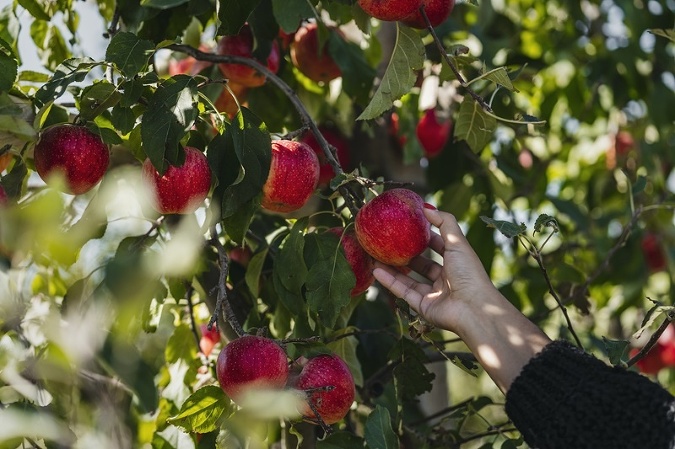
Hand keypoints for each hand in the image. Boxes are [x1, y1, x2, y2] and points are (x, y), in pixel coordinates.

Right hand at [373, 208, 497, 335]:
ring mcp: (433, 294)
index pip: (439, 247)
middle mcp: (445, 279)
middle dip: (405, 254)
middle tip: (388, 242)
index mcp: (456, 264)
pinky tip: (376, 270)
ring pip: (409, 279)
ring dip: (392, 268)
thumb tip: (426, 207)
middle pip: (422, 264)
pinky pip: (403, 292)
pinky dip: (389, 282)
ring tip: (376, 256)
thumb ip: (444, 223)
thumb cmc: (469, 273)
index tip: (409, 226)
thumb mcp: (458, 243)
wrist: (473, 309)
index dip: (425, 237)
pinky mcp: (422, 306)